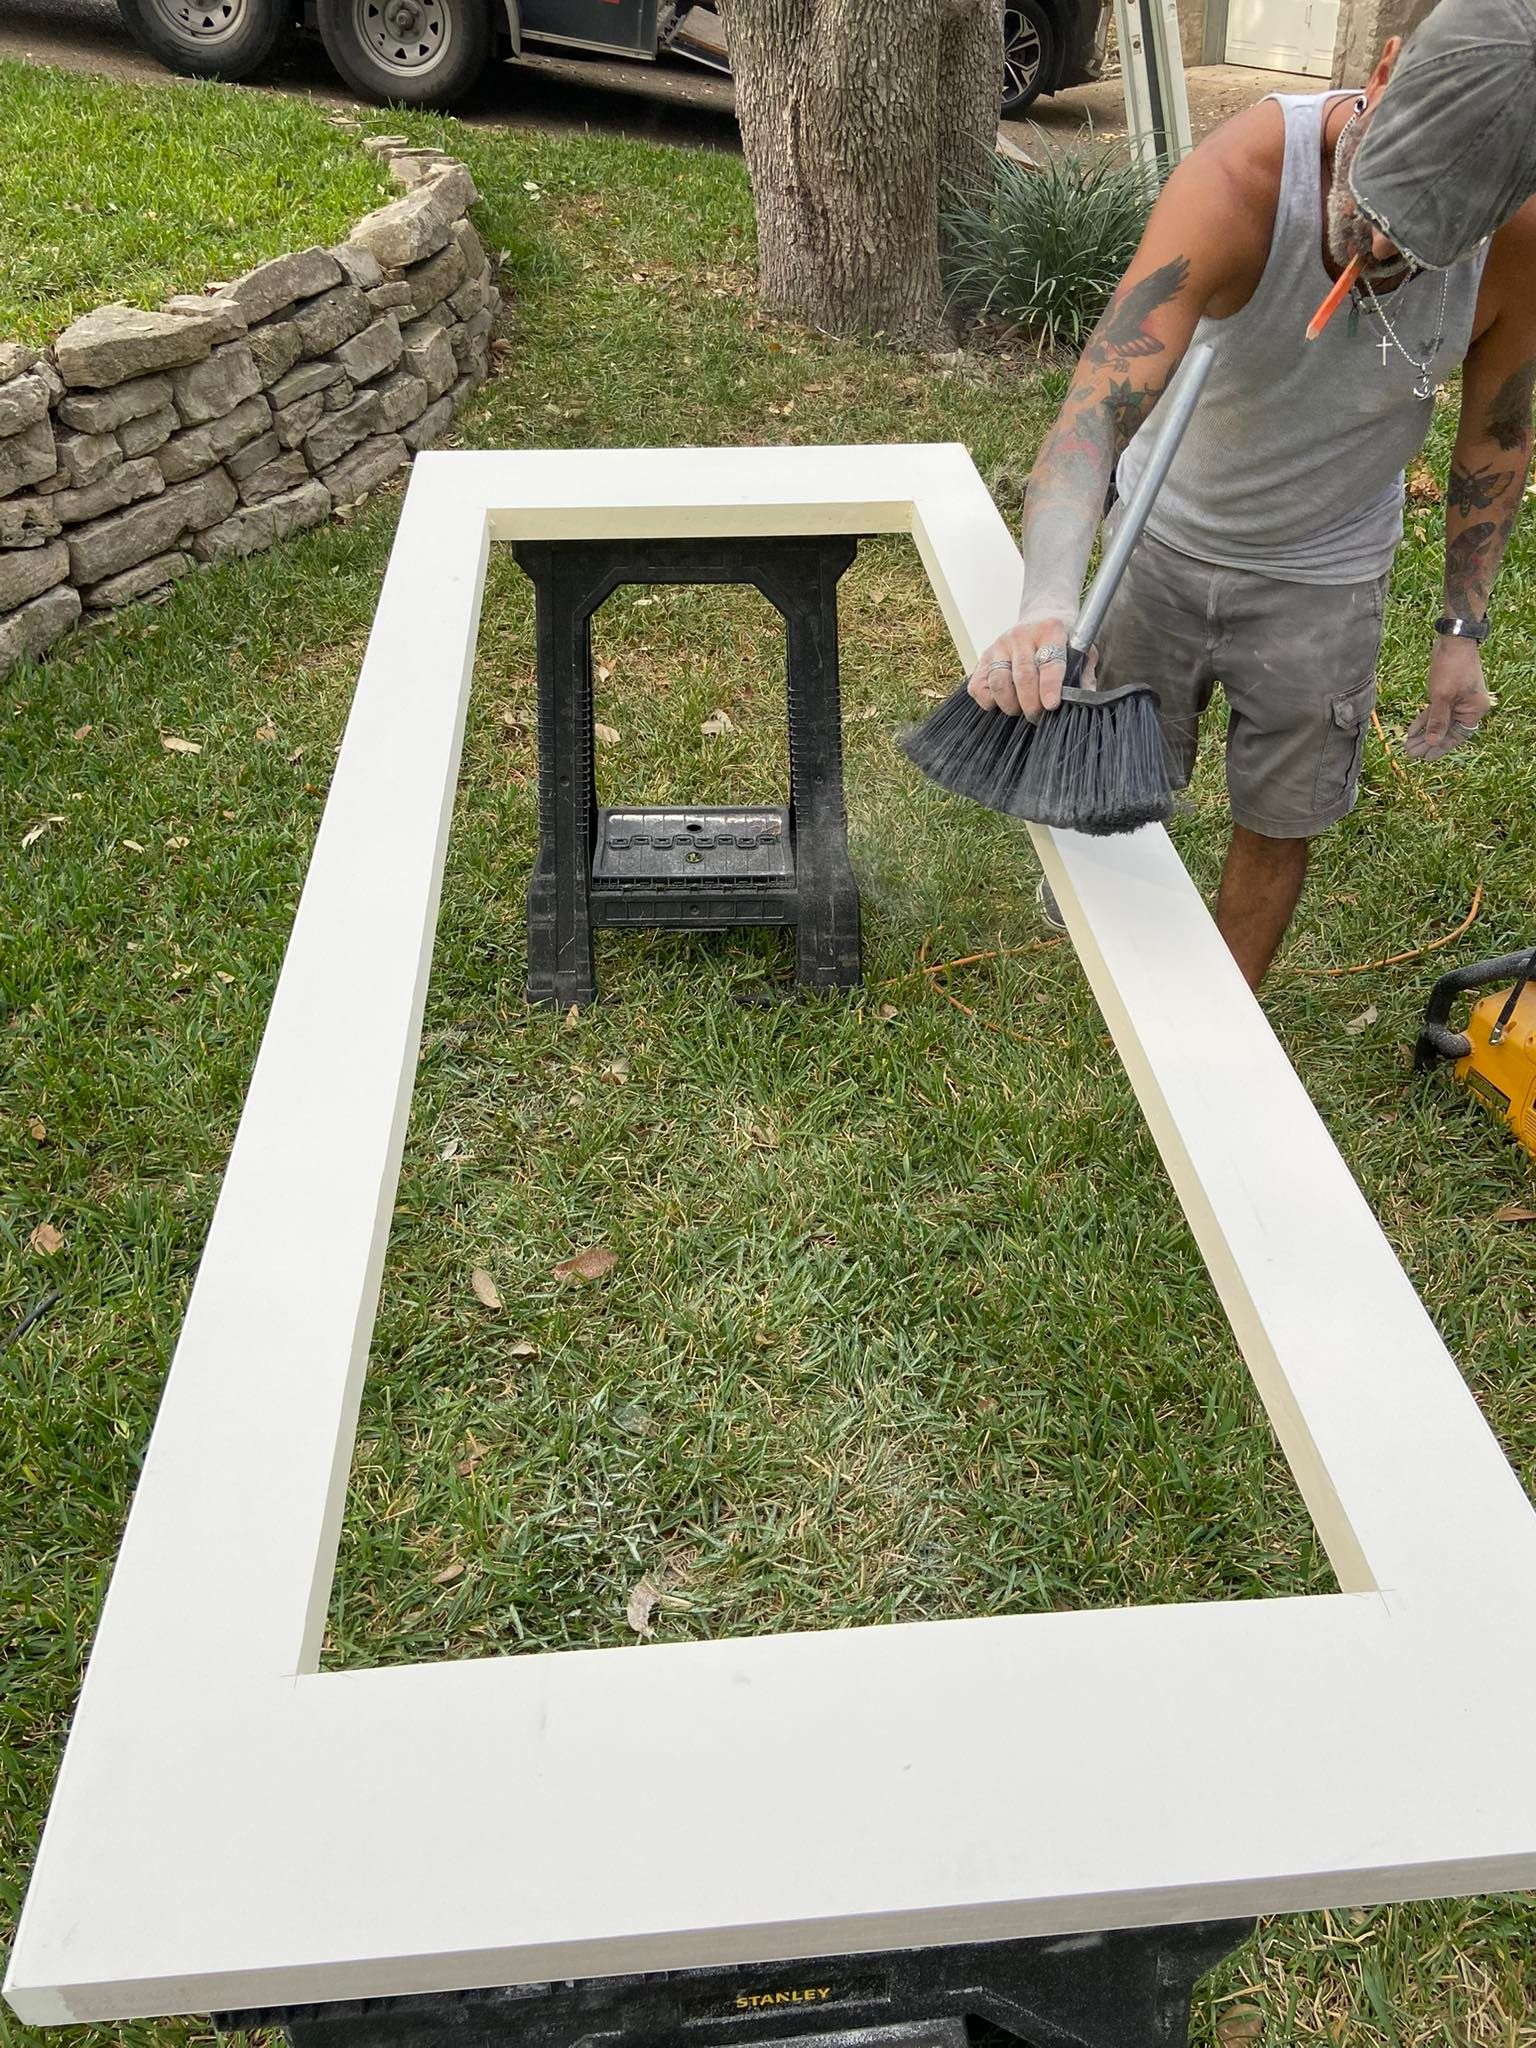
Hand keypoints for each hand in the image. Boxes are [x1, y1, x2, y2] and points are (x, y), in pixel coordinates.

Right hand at [967, 610, 1089, 719]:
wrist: (1040, 616)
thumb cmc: (1062, 639)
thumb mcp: (1082, 650)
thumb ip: (1084, 674)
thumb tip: (1085, 700)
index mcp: (1050, 630)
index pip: (1049, 662)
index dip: (1049, 686)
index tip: (1051, 705)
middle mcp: (1021, 635)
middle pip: (1023, 677)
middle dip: (1031, 704)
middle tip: (1039, 717)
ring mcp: (1000, 646)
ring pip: (999, 682)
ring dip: (1010, 705)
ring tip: (1021, 710)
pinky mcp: (984, 657)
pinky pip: (978, 686)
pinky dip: (989, 701)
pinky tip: (1003, 702)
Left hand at [1403, 635, 1493, 760]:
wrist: (1453, 641)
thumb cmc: (1452, 667)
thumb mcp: (1442, 697)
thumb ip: (1437, 721)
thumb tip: (1433, 742)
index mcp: (1474, 710)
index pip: (1457, 736)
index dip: (1440, 748)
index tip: (1425, 758)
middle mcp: (1469, 708)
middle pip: (1447, 731)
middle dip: (1428, 742)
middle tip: (1410, 754)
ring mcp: (1458, 701)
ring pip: (1439, 722)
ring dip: (1424, 733)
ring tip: (1407, 746)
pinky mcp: (1447, 694)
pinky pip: (1435, 712)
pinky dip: (1424, 720)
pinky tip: (1411, 730)